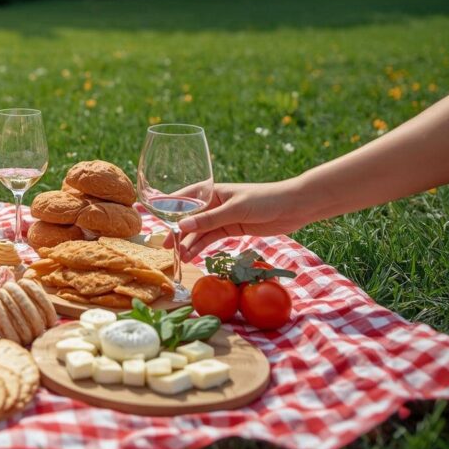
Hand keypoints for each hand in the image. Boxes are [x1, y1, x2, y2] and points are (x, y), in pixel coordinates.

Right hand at [168, 179, 312, 260]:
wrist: (294, 206)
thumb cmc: (265, 200)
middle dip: (177, 231)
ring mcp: (223, 217)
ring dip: (189, 243)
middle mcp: (214, 203)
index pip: (184, 199)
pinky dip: (202, 247)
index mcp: (212, 191)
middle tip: (164, 246)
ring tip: (179, 257)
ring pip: (200, 231)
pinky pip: (212, 238)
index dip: (168, 208)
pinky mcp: (232, 228)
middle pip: (190, 218)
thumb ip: (209, 219)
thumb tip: (182, 227)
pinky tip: (193, 256)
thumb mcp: (235, 209)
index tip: (153, 218)